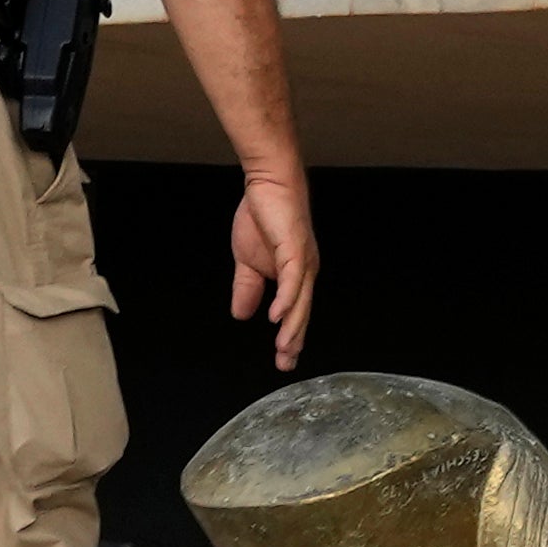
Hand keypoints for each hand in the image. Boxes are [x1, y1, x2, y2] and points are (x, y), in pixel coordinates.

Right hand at [230, 174, 319, 369]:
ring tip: (284, 348)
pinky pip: (293, 277)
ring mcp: (302, 259)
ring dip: (292, 325)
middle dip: (294, 339)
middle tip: (286, 363)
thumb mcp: (248, 261)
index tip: (283, 361)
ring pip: (300, 299)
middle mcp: (305, 270)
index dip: (290, 336)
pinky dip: (286, 297)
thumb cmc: (263, 217)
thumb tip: (242, 314)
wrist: (267, 183)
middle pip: (302, 311)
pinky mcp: (296, 247)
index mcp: (295, 275)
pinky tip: (277, 315)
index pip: (294, 312)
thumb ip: (247, 287)